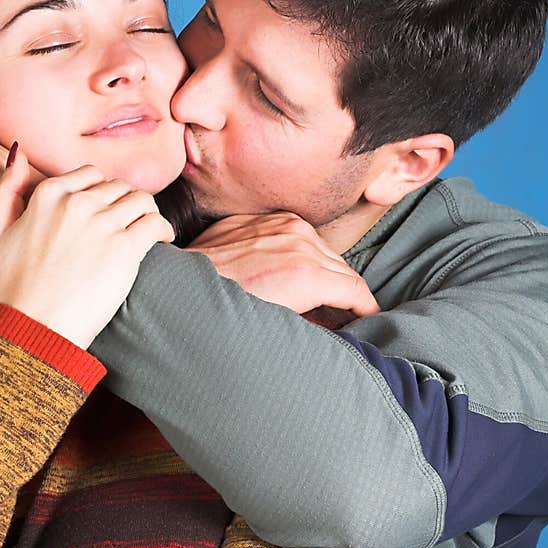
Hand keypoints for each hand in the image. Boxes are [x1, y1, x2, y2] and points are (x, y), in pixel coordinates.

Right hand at [0, 148, 175, 349]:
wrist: (36, 326)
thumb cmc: (16, 286)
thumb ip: (7, 190)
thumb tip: (18, 152)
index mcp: (48, 194)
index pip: (91, 175)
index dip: (102, 192)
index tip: (106, 210)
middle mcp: (76, 203)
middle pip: (118, 187)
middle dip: (124, 203)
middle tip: (129, 224)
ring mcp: (102, 224)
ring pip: (141, 200)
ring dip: (147, 212)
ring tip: (148, 229)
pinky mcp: (125, 248)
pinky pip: (155, 223)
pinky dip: (163, 229)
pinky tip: (161, 240)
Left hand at [185, 212, 378, 318]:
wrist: (178, 286)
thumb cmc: (223, 313)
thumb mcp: (275, 327)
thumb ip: (313, 323)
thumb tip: (331, 327)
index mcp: (306, 273)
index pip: (355, 289)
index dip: (367, 308)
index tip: (370, 318)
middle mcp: (298, 240)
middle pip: (343, 269)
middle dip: (348, 293)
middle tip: (348, 314)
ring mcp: (280, 225)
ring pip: (322, 249)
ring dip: (325, 271)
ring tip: (319, 295)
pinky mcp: (263, 219)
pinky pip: (296, 235)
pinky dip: (301, 253)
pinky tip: (291, 271)